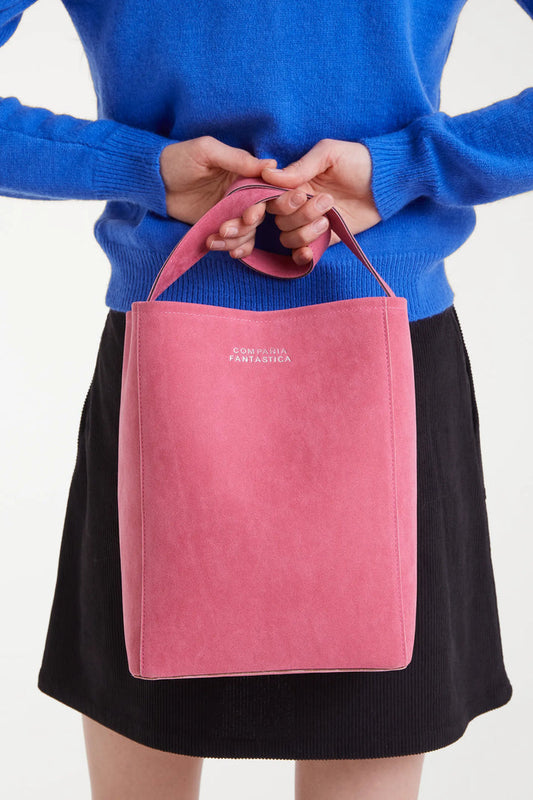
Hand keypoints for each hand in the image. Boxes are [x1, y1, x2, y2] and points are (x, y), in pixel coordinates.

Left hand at [159, 136, 276, 253]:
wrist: (153, 183)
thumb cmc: (178, 159)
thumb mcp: (207, 151)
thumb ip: (237, 159)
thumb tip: (272, 165)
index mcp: (243, 172)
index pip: (265, 190)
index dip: (262, 205)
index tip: (250, 215)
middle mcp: (241, 193)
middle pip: (257, 215)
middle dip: (244, 226)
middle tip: (224, 228)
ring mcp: (230, 212)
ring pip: (248, 232)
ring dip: (235, 240)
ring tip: (213, 238)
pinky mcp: (219, 226)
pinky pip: (238, 242)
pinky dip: (237, 249)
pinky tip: (228, 252)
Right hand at [259, 139, 381, 265]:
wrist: (387, 182)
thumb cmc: (359, 161)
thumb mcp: (329, 154)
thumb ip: (300, 166)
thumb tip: (268, 174)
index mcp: (296, 183)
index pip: (272, 199)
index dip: (279, 202)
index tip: (300, 195)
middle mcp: (299, 205)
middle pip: (280, 220)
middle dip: (301, 213)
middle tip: (327, 200)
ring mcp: (311, 223)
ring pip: (288, 237)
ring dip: (306, 230)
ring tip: (330, 216)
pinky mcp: (325, 239)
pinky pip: (302, 253)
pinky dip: (301, 255)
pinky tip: (309, 251)